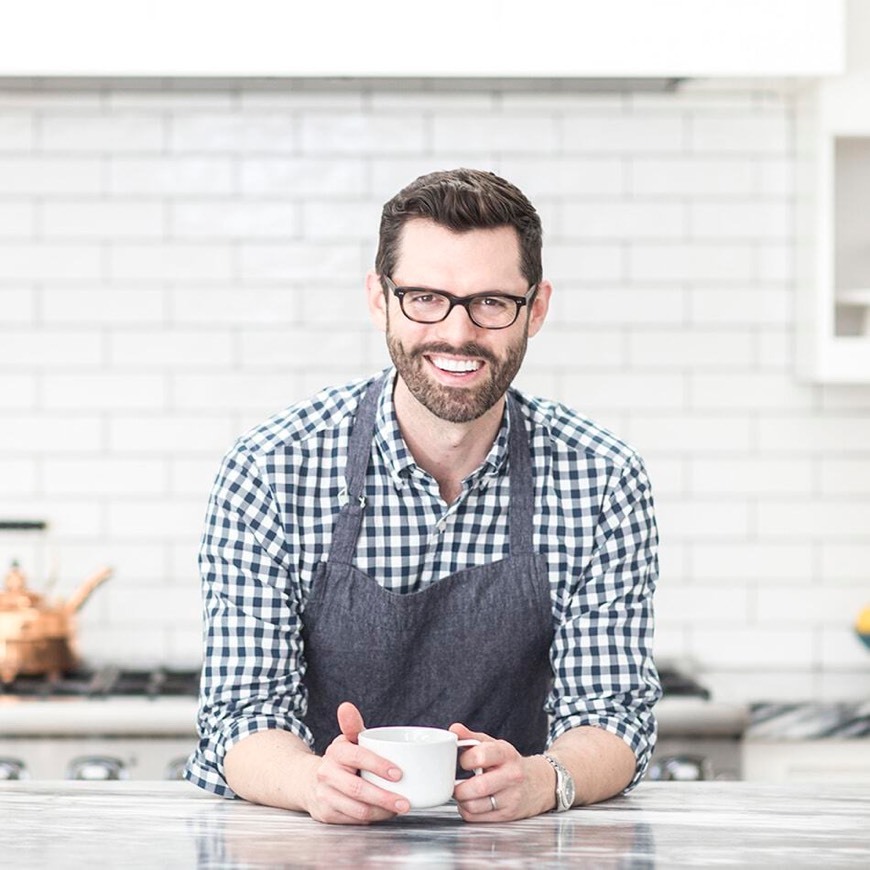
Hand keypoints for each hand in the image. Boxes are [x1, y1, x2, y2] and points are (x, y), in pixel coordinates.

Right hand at [306, 701, 411, 824]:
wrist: (309, 781)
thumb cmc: (340, 760)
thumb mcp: (347, 741)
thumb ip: (352, 726)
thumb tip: (346, 706)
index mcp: (336, 752)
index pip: (358, 757)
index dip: (379, 766)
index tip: (399, 773)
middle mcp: (327, 774)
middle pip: (358, 789)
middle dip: (385, 797)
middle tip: (405, 802)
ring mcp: (326, 796)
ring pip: (358, 809)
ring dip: (382, 812)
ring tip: (399, 808)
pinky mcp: (327, 814)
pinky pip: (354, 820)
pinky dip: (372, 818)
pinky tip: (384, 813)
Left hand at [449, 723, 554, 822]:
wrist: (540, 783)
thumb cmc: (511, 763)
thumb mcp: (495, 746)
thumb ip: (472, 738)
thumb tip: (454, 729)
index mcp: (506, 754)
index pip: (480, 756)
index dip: (465, 760)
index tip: (463, 762)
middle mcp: (511, 776)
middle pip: (478, 787)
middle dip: (459, 788)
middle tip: (455, 783)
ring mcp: (511, 798)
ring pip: (474, 806)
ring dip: (461, 801)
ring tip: (463, 793)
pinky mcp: (507, 815)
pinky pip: (476, 818)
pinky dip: (467, 811)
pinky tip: (471, 802)